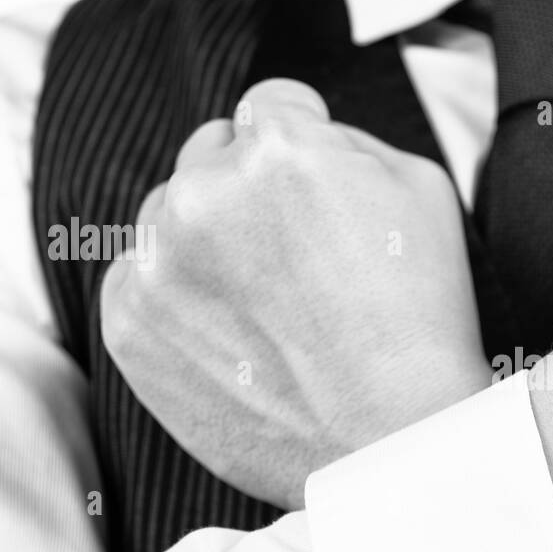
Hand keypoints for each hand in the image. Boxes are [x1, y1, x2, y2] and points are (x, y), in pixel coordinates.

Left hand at [101, 79, 487, 509]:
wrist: (393, 445)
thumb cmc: (421, 325)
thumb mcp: (423, 191)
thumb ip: (350, 138)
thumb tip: (306, 131)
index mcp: (279, 149)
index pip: (268, 106)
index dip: (304, 148)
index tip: (319, 195)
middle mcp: (204, 194)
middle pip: (210, 156)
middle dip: (249, 192)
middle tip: (299, 261)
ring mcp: (158, 263)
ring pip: (169, 217)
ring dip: (208, 243)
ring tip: (271, 308)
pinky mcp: (128, 327)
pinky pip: (138, 279)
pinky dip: (176, 298)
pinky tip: (234, 335)